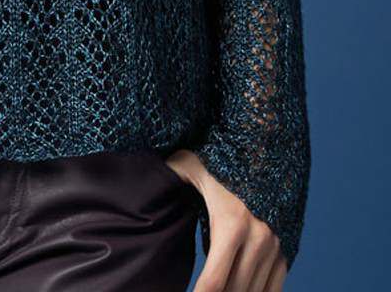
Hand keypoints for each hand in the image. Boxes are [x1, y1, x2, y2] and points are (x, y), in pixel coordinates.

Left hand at [163, 149, 287, 291]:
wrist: (267, 147)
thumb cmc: (223, 157)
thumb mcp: (191, 164)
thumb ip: (168, 175)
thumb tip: (139, 179)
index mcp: (232, 225)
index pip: (214, 282)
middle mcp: (258, 240)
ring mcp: (275, 247)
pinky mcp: (286, 250)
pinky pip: (274, 288)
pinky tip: (240, 291)